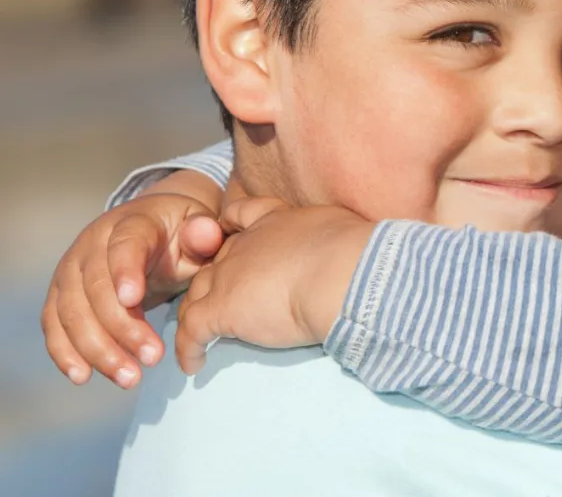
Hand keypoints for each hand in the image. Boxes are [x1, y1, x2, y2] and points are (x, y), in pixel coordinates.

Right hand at [42, 186, 224, 387]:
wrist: (156, 230)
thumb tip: (204, 233)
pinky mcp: (62, 294)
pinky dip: (65, 352)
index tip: (133, 299)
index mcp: (130, 223)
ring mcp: (71, 269)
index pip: (124, 245)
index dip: (125, 271)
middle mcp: (91, 244)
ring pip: (73, 312)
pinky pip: (54, 325)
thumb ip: (204, 234)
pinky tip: (83, 376)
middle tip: (153, 358)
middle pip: (96, 288)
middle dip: (121, 327)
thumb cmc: (182, 234)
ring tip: (130, 378)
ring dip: (98, 349)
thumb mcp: (199, 228)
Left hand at [174, 198, 371, 374]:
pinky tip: (193, 366)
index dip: (231, 227)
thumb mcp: (341, 230)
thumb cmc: (354, 253)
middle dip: (214, 281)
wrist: (342, 272)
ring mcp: (228, 277)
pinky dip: (189, 349)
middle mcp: (245, 244)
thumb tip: (349, 256)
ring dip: (196, 315)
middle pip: (215, 262)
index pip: (241, 215)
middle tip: (222, 303)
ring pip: (197, 295)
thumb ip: (331, 240)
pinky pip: (192, 332)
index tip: (228, 237)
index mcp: (276, 220)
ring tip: (201, 337)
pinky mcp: (221, 310)